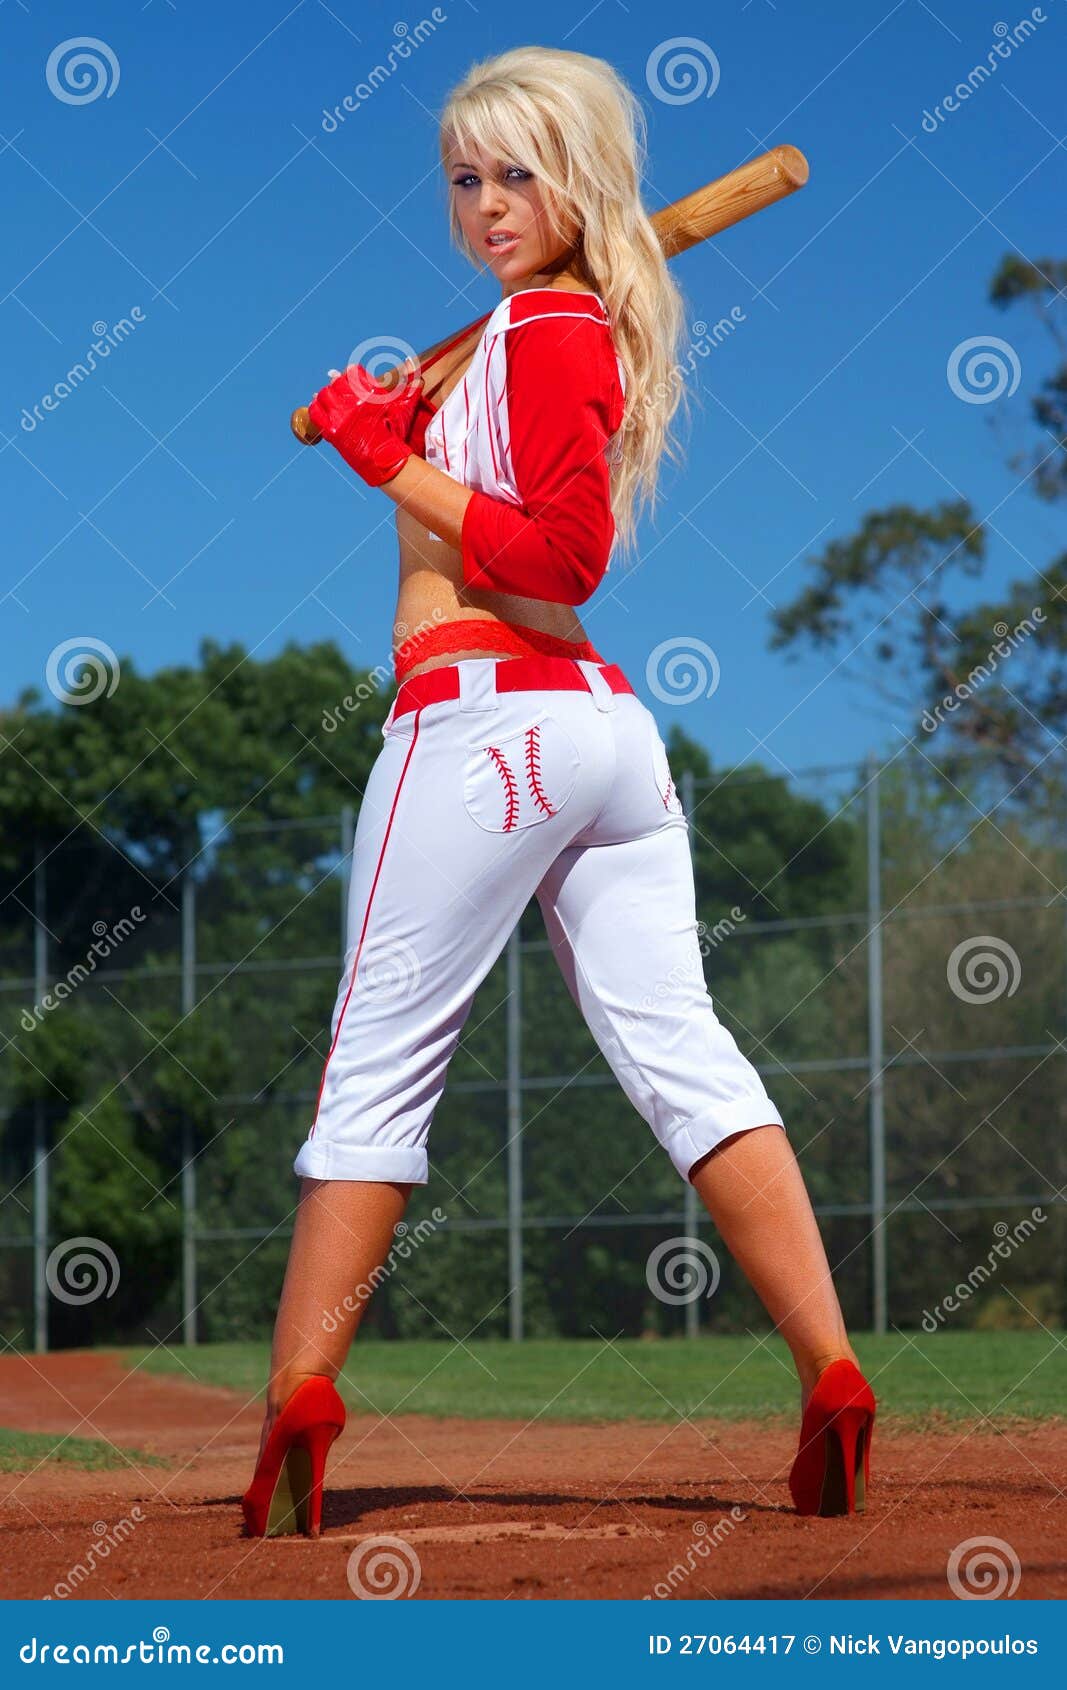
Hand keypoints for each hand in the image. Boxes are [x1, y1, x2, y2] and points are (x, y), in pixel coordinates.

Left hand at [308, 360, 423, 485]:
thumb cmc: (396, 432)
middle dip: (339, 385)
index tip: (350, 378)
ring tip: (332, 401)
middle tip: (341, 392)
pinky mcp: (331, 430)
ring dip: (327, 396)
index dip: (351, 374)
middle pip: (336, 382)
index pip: (353, 371)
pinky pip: (315, 413)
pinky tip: (319, 408)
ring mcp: (340, 415)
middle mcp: (353, 400)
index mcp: (368, 391)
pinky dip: (315, 408)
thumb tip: (414, 369)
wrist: (386, 459)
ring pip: (324, 395)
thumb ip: (409, 385)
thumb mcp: (404, 406)